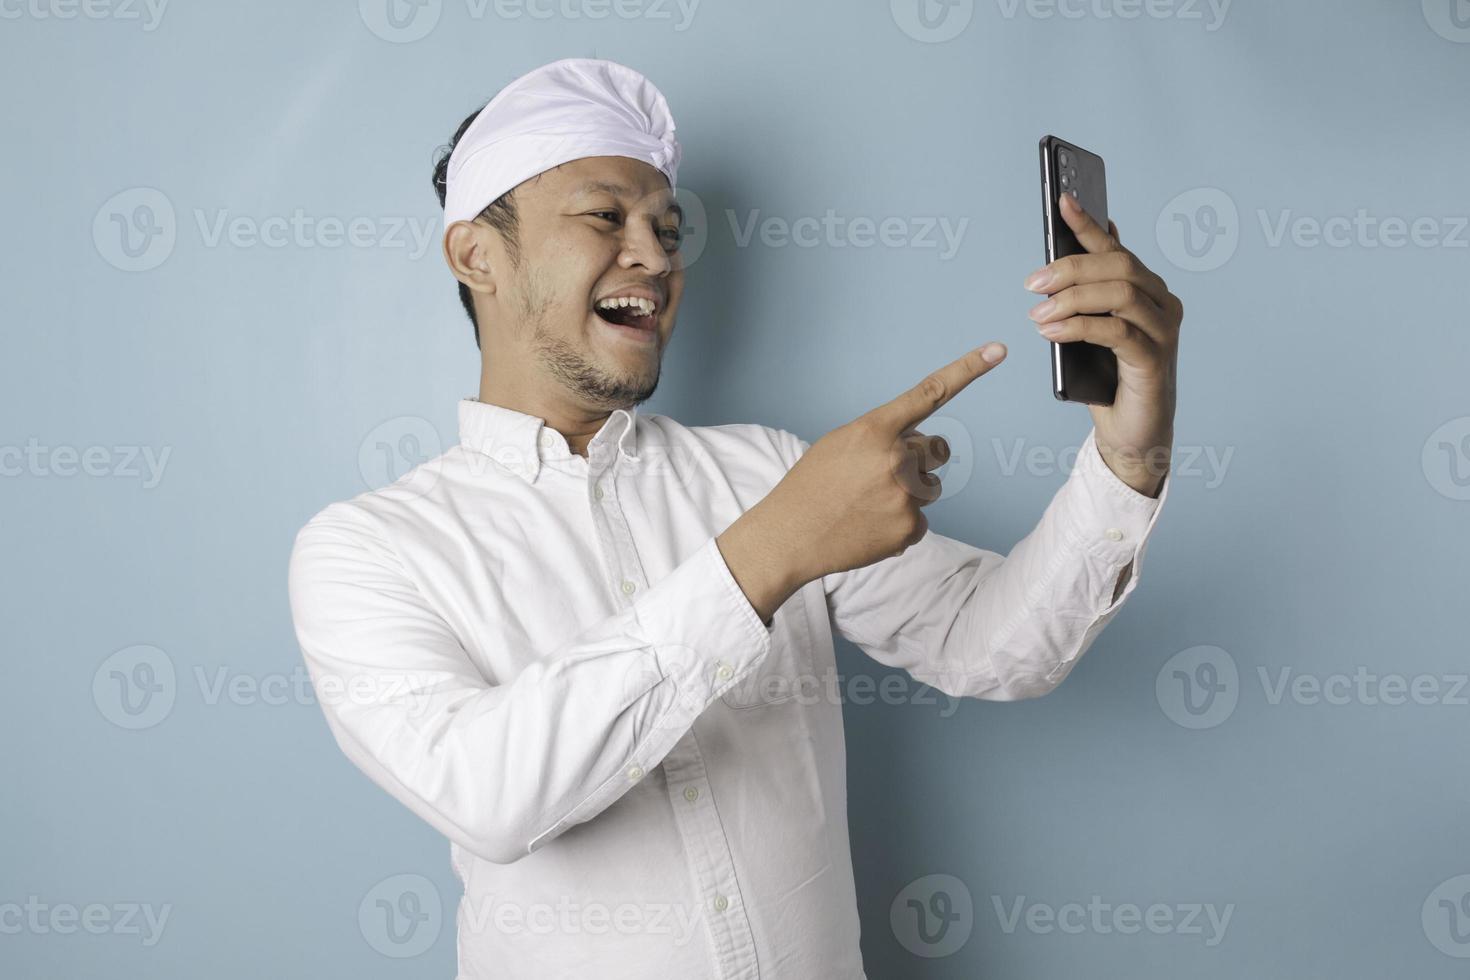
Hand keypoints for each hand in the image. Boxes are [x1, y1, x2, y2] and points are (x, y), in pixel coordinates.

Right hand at [762, 343, 1007, 582]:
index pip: (930, 392)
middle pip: (937, 449)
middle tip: (882, 475)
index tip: (998, 350)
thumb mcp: (839, 444)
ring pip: (930, 486)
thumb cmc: (812, 486)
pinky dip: (899, 524)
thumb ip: (882, 436)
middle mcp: (896, 458)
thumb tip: (920, 447)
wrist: (789, 537)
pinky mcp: (908, 528)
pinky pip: (920, 520)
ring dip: (908, 493)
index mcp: (875, 430)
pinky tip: (869, 527)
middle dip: (920, 458)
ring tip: (867, 504)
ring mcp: (905, 495)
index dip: (968, 369)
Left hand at [1025, 192, 1181, 496]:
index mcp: (1147, 290)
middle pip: (1120, 267)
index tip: (1062, 200)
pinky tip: (1051, 331)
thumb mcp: (1092, 330)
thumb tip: (1069, 256)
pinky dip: (1080, 326)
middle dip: (1072, 267)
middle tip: (1033, 282)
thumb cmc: (1110, 380)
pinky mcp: (1154, 361)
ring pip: (1120, 294)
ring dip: (1072, 298)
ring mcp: (1163, 332)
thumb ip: (1088, 295)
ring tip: (1037, 311)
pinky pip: (1117, 331)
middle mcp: (1163, 304)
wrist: (1130, 434)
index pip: (1116, 248)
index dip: (1089, 223)